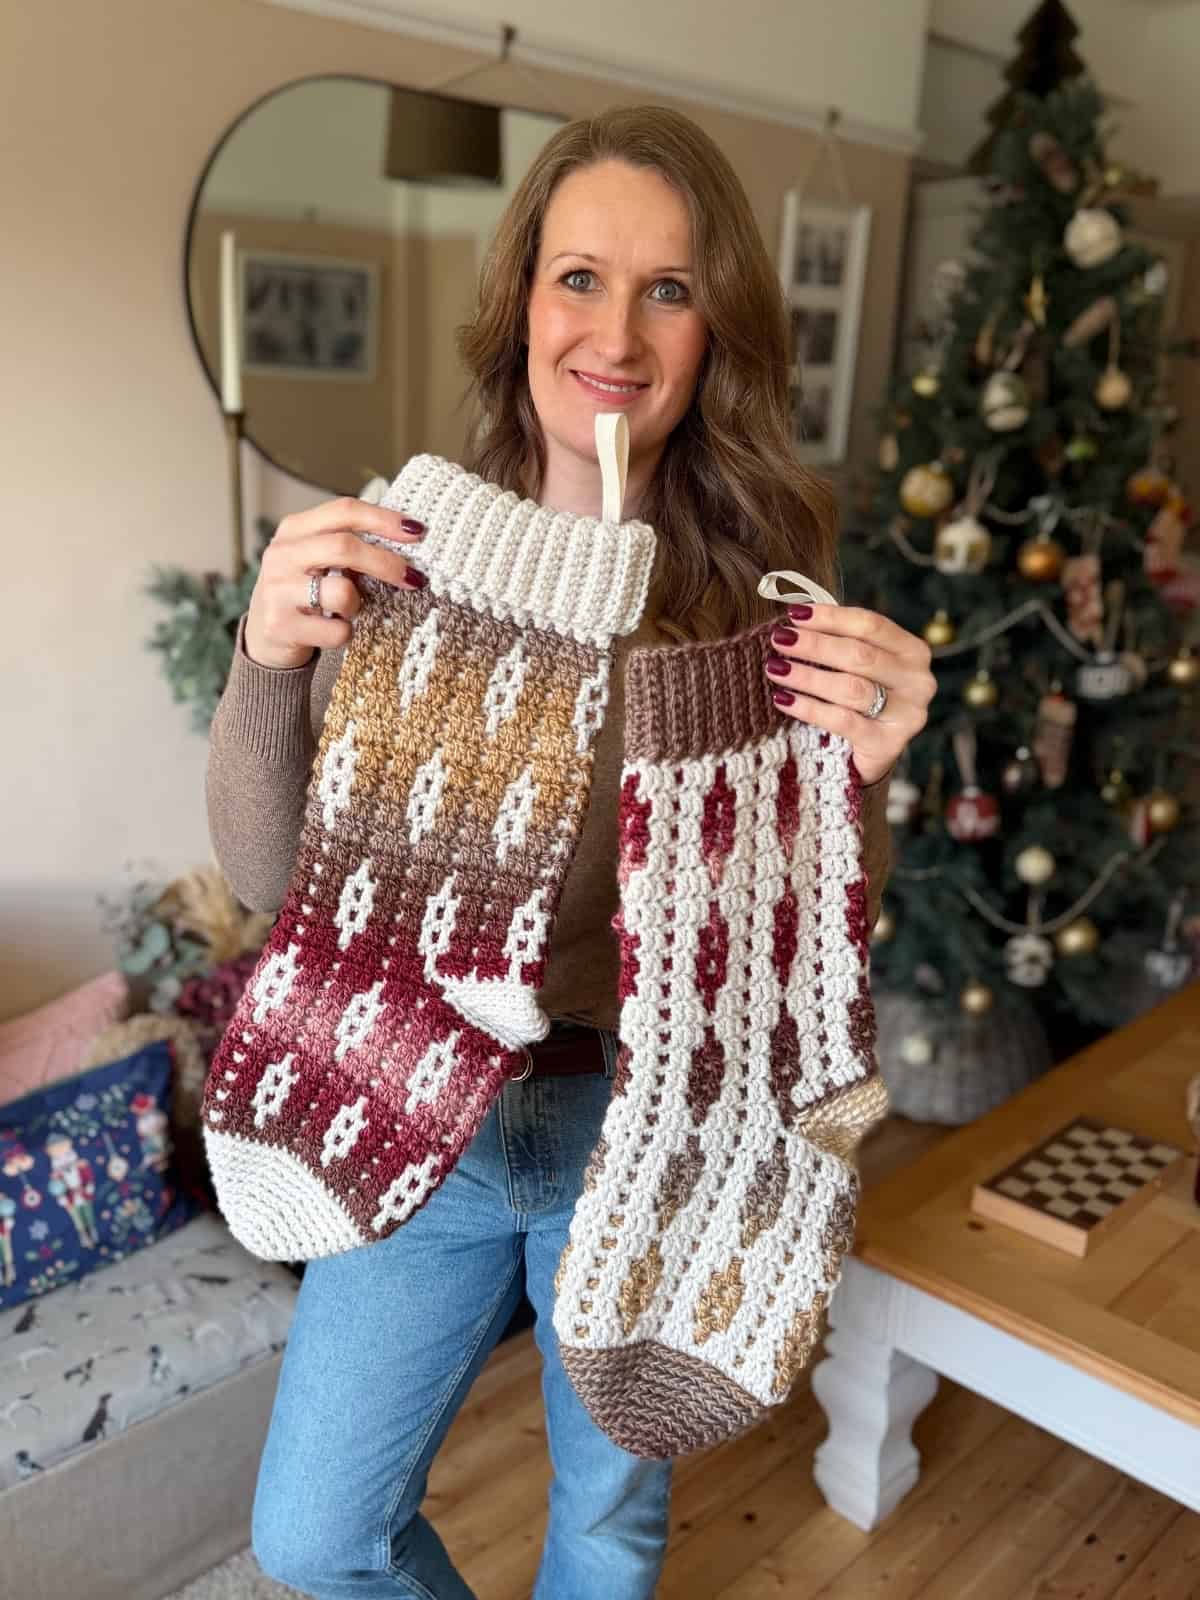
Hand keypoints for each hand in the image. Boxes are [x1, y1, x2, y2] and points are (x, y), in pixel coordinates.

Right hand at [244, 498, 426, 668]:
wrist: (265, 638)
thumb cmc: (304, 593)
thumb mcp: (318, 560)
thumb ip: (350, 545)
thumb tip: (409, 539)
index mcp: (294, 529)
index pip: (344, 511)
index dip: (384, 519)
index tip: (417, 531)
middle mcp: (282, 555)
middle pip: (345, 547)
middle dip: (386, 563)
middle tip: (414, 578)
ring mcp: (278, 590)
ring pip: (342, 592)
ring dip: (357, 605)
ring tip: (349, 611)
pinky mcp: (281, 625)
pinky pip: (336, 631)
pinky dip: (345, 634)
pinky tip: (333, 631)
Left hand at [762, 603, 935, 785]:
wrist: (872, 751)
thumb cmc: (861, 696)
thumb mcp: (859, 665)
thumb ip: (839, 640)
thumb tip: (795, 617)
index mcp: (912, 652)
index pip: (871, 625)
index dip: (831, 617)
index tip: (795, 613)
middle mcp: (917, 681)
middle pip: (860, 655)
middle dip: (814, 645)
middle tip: (779, 639)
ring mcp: (907, 714)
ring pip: (850, 688)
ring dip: (807, 676)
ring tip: (775, 668)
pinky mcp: (888, 743)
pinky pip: (841, 721)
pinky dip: (808, 708)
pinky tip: (783, 699)